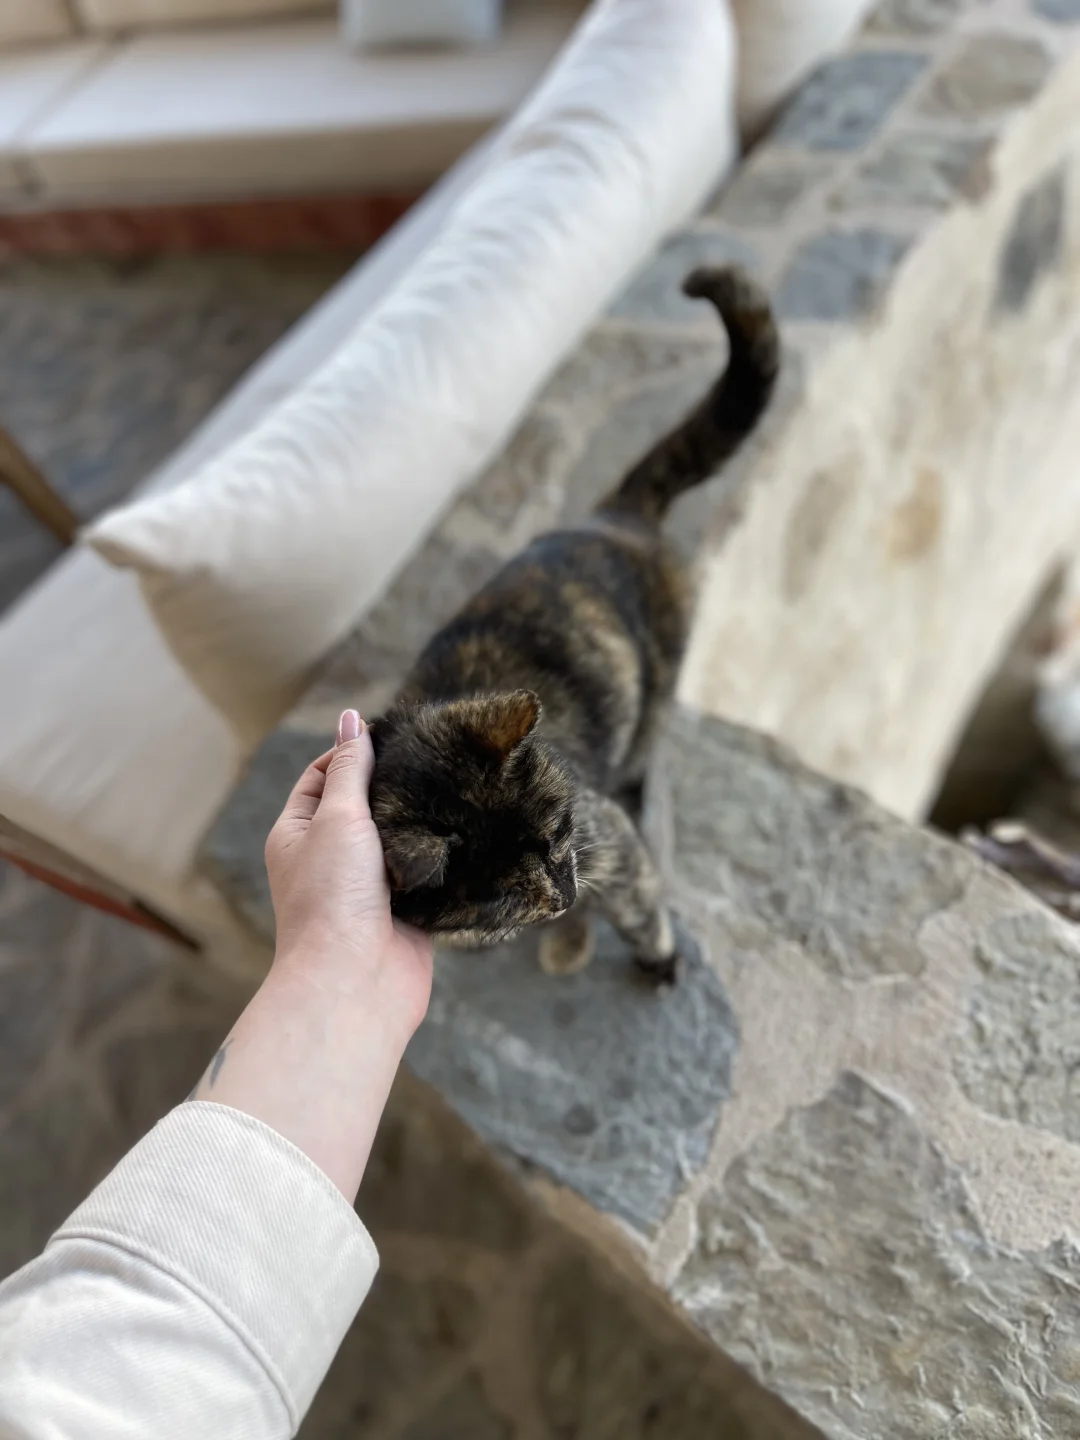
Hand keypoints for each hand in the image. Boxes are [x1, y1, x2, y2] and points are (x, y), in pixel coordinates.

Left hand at [265, 709, 432, 1042]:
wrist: (355, 983)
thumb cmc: (332, 898)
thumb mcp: (338, 818)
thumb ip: (351, 768)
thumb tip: (350, 717)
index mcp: (298, 834)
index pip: (323, 777)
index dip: (353, 752)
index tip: (394, 734)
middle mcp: (331, 858)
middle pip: (364, 806)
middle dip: (395, 785)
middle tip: (433, 756)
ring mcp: (369, 886)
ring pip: (399, 839)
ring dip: (422, 821)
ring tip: (454, 786)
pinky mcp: (406, 910)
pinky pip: (426, 872)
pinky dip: (443, 856)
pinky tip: (467, 830)